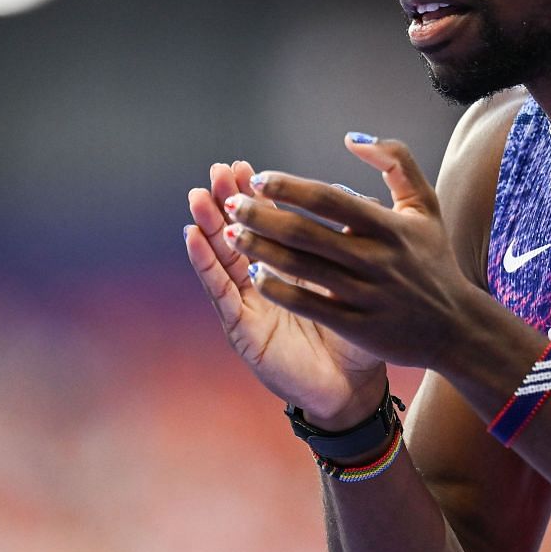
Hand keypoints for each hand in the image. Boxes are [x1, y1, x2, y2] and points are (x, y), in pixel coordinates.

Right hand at [186, 158, 386, 425]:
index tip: (244, 165)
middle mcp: (263, 282)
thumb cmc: (357, 332)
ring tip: (198, 196)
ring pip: (222, 258)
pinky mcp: (241, 329)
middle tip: (218, 170)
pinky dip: (205, 263)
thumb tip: (347, 196)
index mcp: (289, 268)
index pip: (266, 223)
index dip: (254, 196)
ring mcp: (248, 305)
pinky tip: (193, 237)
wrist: (354, 385)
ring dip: (208, 226)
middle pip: (238, 234)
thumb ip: (345, 243)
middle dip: (226, 201)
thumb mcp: (352, 280)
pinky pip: (220, 292)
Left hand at [223, 134, 486, 369]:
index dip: (289, 188)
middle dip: (261, 216)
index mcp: (389, 226)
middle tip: (231, 204)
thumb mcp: (426, 205)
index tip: (258, 179)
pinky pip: (307, 304)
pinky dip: (277, 288)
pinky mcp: (357, 326)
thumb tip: (352, 138)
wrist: (456, 327)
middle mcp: (376, 259)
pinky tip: (254, 273)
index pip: (329, 199)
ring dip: (259, 249)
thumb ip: (397, 161)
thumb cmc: (433, 261)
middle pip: (306, 233)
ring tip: (230, 235)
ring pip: (300, 268)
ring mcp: (365, 294)